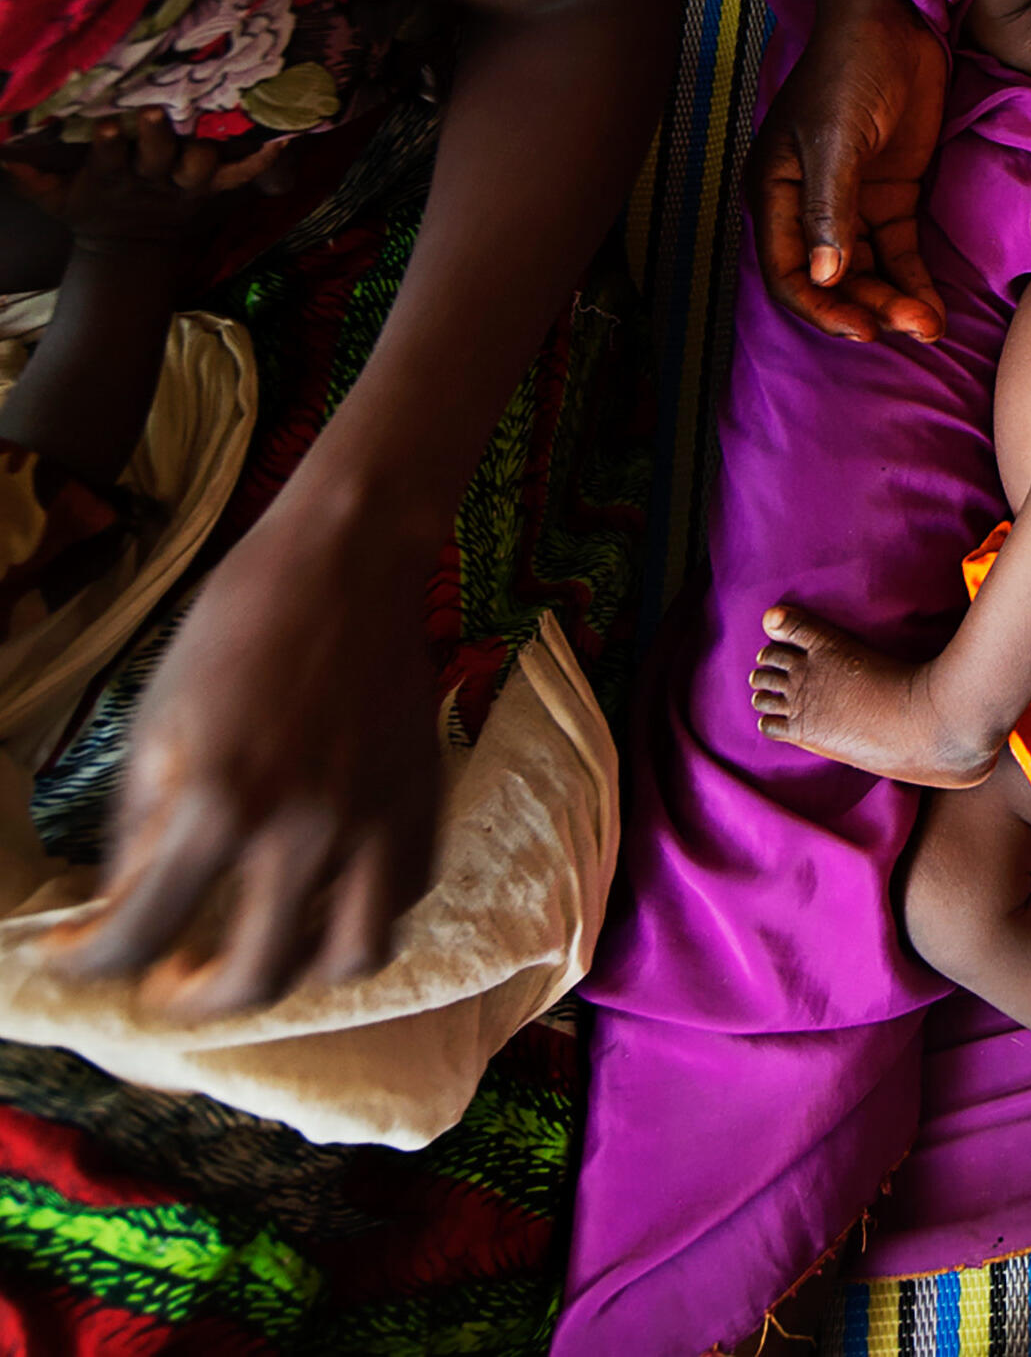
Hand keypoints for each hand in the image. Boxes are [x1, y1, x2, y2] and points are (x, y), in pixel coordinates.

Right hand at [5, 111, 282, 247]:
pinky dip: (264, 162)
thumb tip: (1, 155)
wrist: (130, 245)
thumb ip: (31, 179)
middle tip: (157, 113)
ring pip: (199, 167)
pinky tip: (284, 139)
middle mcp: (151, 179)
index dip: (108, 145)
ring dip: (205, 150)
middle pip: (157, 157)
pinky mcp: (213, 189)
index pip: (106, 159)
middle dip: (157, 136)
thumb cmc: (90, 209)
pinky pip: (242, 176)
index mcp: (111, 178)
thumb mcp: (56, 199)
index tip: (107, 127)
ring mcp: (186, 185)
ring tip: (218, 124)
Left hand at [50, 482, 438, 1014]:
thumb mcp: (156, 726)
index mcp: (219, 805)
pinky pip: (405, 894)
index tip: (74, 958)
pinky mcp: (422, 796)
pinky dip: (365, 912)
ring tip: (264, 951)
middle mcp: (303, 829)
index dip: (91, 963)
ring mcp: (374, 818)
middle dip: (195, 999)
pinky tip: (329, 892)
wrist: (343, 563)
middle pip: (252, 978)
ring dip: (297, 972)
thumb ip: (140, 831)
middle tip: (171, 980)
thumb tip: (125, 905)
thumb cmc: (235, 629)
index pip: (141, 935)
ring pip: (351, 956)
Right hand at [747, 0, 950, 341]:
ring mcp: (852, 203)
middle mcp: (808, 207)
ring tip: (929, 326)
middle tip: (908, 328)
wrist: (895, 21)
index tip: (862, 329)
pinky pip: (899, 251)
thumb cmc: (850, 69)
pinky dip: (914, 280)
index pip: (788, 272)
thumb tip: (825, 276)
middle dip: (867, 309)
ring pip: (869, 272)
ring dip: (894, 301)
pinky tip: (933, 306)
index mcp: (775, 193)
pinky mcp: (891, 195)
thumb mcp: (836, 138)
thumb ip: (829, 208)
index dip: (821, 308)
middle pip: (832, 280)